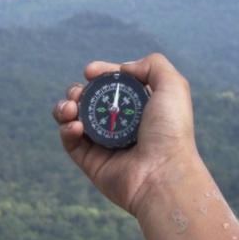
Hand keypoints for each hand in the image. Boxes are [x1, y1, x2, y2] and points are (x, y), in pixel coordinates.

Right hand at [52, 53, 202, 215]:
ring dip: (66, 107)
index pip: (112, 85)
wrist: (162, 174)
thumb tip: (124, 68)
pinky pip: (70, 142)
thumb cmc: (170, 131)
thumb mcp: (173, 86)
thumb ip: (152, 65)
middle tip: (79, 93)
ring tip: (71, 108)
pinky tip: (76, 127)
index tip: (90, 71)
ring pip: (74, 119)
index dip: (99, 74)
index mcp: (140, 107)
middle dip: (78, 91)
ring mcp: (104, 144)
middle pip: (89, 100)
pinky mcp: (91, 162)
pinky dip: (67, 130)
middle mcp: (121, 124)